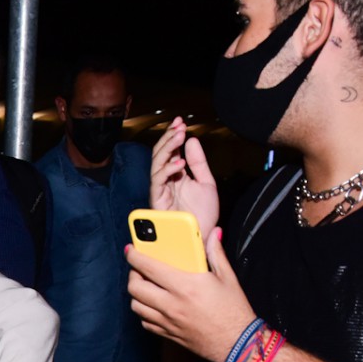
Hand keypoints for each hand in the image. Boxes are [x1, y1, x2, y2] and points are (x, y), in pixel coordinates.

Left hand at [127, 226, 258, 361]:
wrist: (237, 344)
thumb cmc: (234, 311)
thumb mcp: (228, 278)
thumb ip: (216, 253)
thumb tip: (214, 234)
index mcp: (186, 286)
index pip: (148, 267)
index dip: (134, 256)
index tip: (131, 250)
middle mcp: (172, 304)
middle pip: (135, 287)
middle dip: (133, 274)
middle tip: (140, 268)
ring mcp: (167, 321)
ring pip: (136, 305)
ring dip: (136, 293)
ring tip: (145, 285)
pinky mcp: (167, 334)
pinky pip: (145, 321)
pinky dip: (144, 311)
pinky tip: (153, 304)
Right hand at [150, 118, 217, 251]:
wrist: (202, 239)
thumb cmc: (203, 216)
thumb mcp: (206, 183)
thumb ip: (199, 163)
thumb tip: (191, 140)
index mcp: (175, 177)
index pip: (169, 151)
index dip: (173, 136)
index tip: (181, 122)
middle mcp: (165, 183)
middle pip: (159, 155)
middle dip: (168, 139)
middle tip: (178, 126)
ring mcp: (160, 192)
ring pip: (156, 165)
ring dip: (167, 149)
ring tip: (179, 137)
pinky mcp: (158, 203)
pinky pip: (158, 183)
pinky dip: (168, 171)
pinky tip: (180, 163)